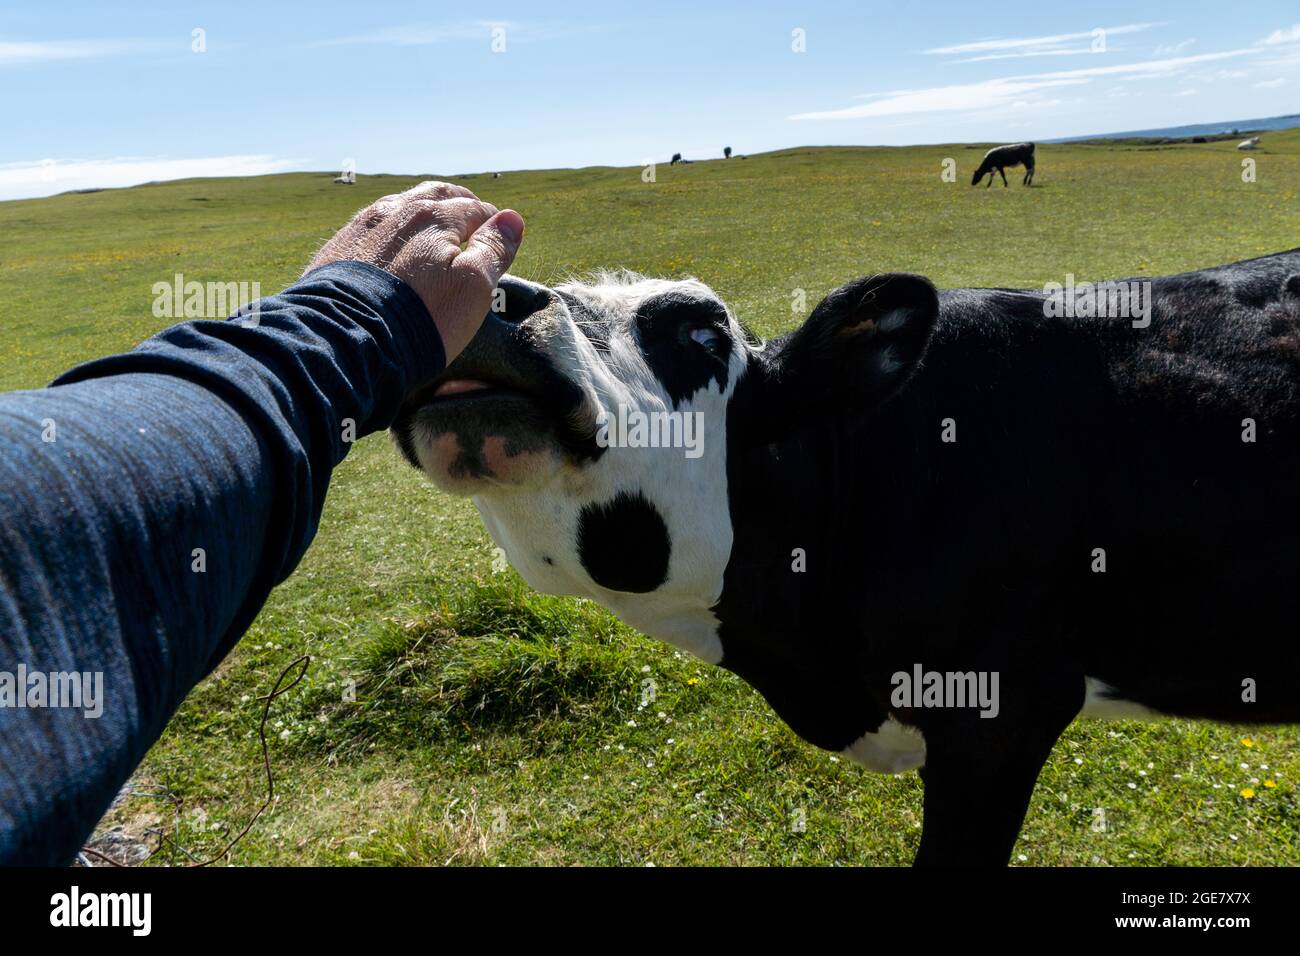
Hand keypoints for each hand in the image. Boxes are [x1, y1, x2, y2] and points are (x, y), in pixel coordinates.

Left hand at [307, 180, 524, 360]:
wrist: (346, 339)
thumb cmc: (421, 316)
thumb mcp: (473, 286)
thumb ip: (494, 250)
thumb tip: (512, 219)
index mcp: (435, 216)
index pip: (476, 210)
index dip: (493, 225)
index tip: (499, 239)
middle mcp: (398, 211)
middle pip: (437, 196)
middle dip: (460, 205)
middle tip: (472, 218)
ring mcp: (364, 227)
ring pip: (401, 205)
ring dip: (423, 211)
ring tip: (433, 227)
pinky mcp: (338, 247)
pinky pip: (371, 226)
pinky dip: (392, 229)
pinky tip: (392, 245)